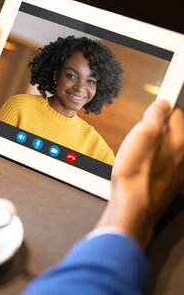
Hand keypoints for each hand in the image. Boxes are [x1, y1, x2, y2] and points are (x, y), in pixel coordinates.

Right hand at [96, 100, 183, 246]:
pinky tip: (138, 168)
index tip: (158, 102)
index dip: (164, 106)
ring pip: (167, 149)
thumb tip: (162, 105)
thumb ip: (155, 116)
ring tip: (136, 152)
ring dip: (154, 146)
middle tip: (139, 132)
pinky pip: (162, 165)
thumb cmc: (135, 175)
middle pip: (174, 131)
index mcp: (181, 142)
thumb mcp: (141, 135)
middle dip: (158, 127)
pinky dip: (152, 162)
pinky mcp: (169, 184)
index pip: (178, 113)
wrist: (133, 209)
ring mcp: (178, 173)